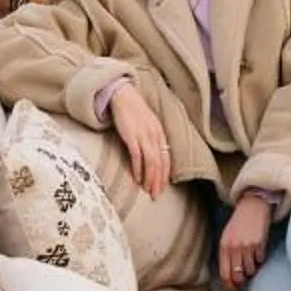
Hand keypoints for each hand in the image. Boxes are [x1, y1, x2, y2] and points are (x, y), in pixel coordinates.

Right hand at [108, 80, 170, 197]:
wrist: (123, 95)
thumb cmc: (134, 110)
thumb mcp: (148, 124)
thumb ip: (152, 138)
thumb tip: (153, 156)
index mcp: (160, 133)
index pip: (166, 158)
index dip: (165, 175)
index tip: (163, 187)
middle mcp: (154, 135)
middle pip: (160, 163)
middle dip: (158, 181)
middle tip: (156, 195)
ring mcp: (143, 136)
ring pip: (151, 162)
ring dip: (149, 179)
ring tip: (147, 190)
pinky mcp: (131, 136)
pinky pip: (137, 157)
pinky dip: (138, 170)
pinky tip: (137, 179)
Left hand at [218, 191, 274, 290]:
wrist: (252, 206)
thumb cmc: (239, 223)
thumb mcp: (227, 237)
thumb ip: (227, 255)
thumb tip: (230, 276)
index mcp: (224, 247)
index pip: (224, 274)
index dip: (229, 285)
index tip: (233, 289)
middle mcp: (234, 248)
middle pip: (237, 276)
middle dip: (241, 280)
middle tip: (244, 278)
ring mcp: (247, 246)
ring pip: (250, 270)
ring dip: (252, 268)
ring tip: (251, 258)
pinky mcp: (259, 244)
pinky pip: (260, 260)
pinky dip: (260, 258)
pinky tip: (258, 249)